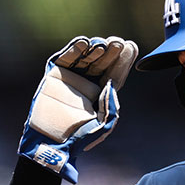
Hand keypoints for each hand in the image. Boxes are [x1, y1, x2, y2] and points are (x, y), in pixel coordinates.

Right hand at [19, 36, 138, 183]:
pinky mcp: (54, 74)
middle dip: (111, 52)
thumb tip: (111, 83)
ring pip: (85, 57)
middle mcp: (87, 84)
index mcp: (101, 94)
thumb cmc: (79, 137)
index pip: (115, 73)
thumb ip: (111, 106)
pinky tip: (83, 43)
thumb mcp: (104, 124)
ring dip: (94, 48)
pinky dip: (73, 49)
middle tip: (118, 42)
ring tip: (102, 45)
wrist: (52, 141)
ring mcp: (71, 78)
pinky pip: (65, 58)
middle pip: (102, 63)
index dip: (123, 60)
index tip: (131, 46)